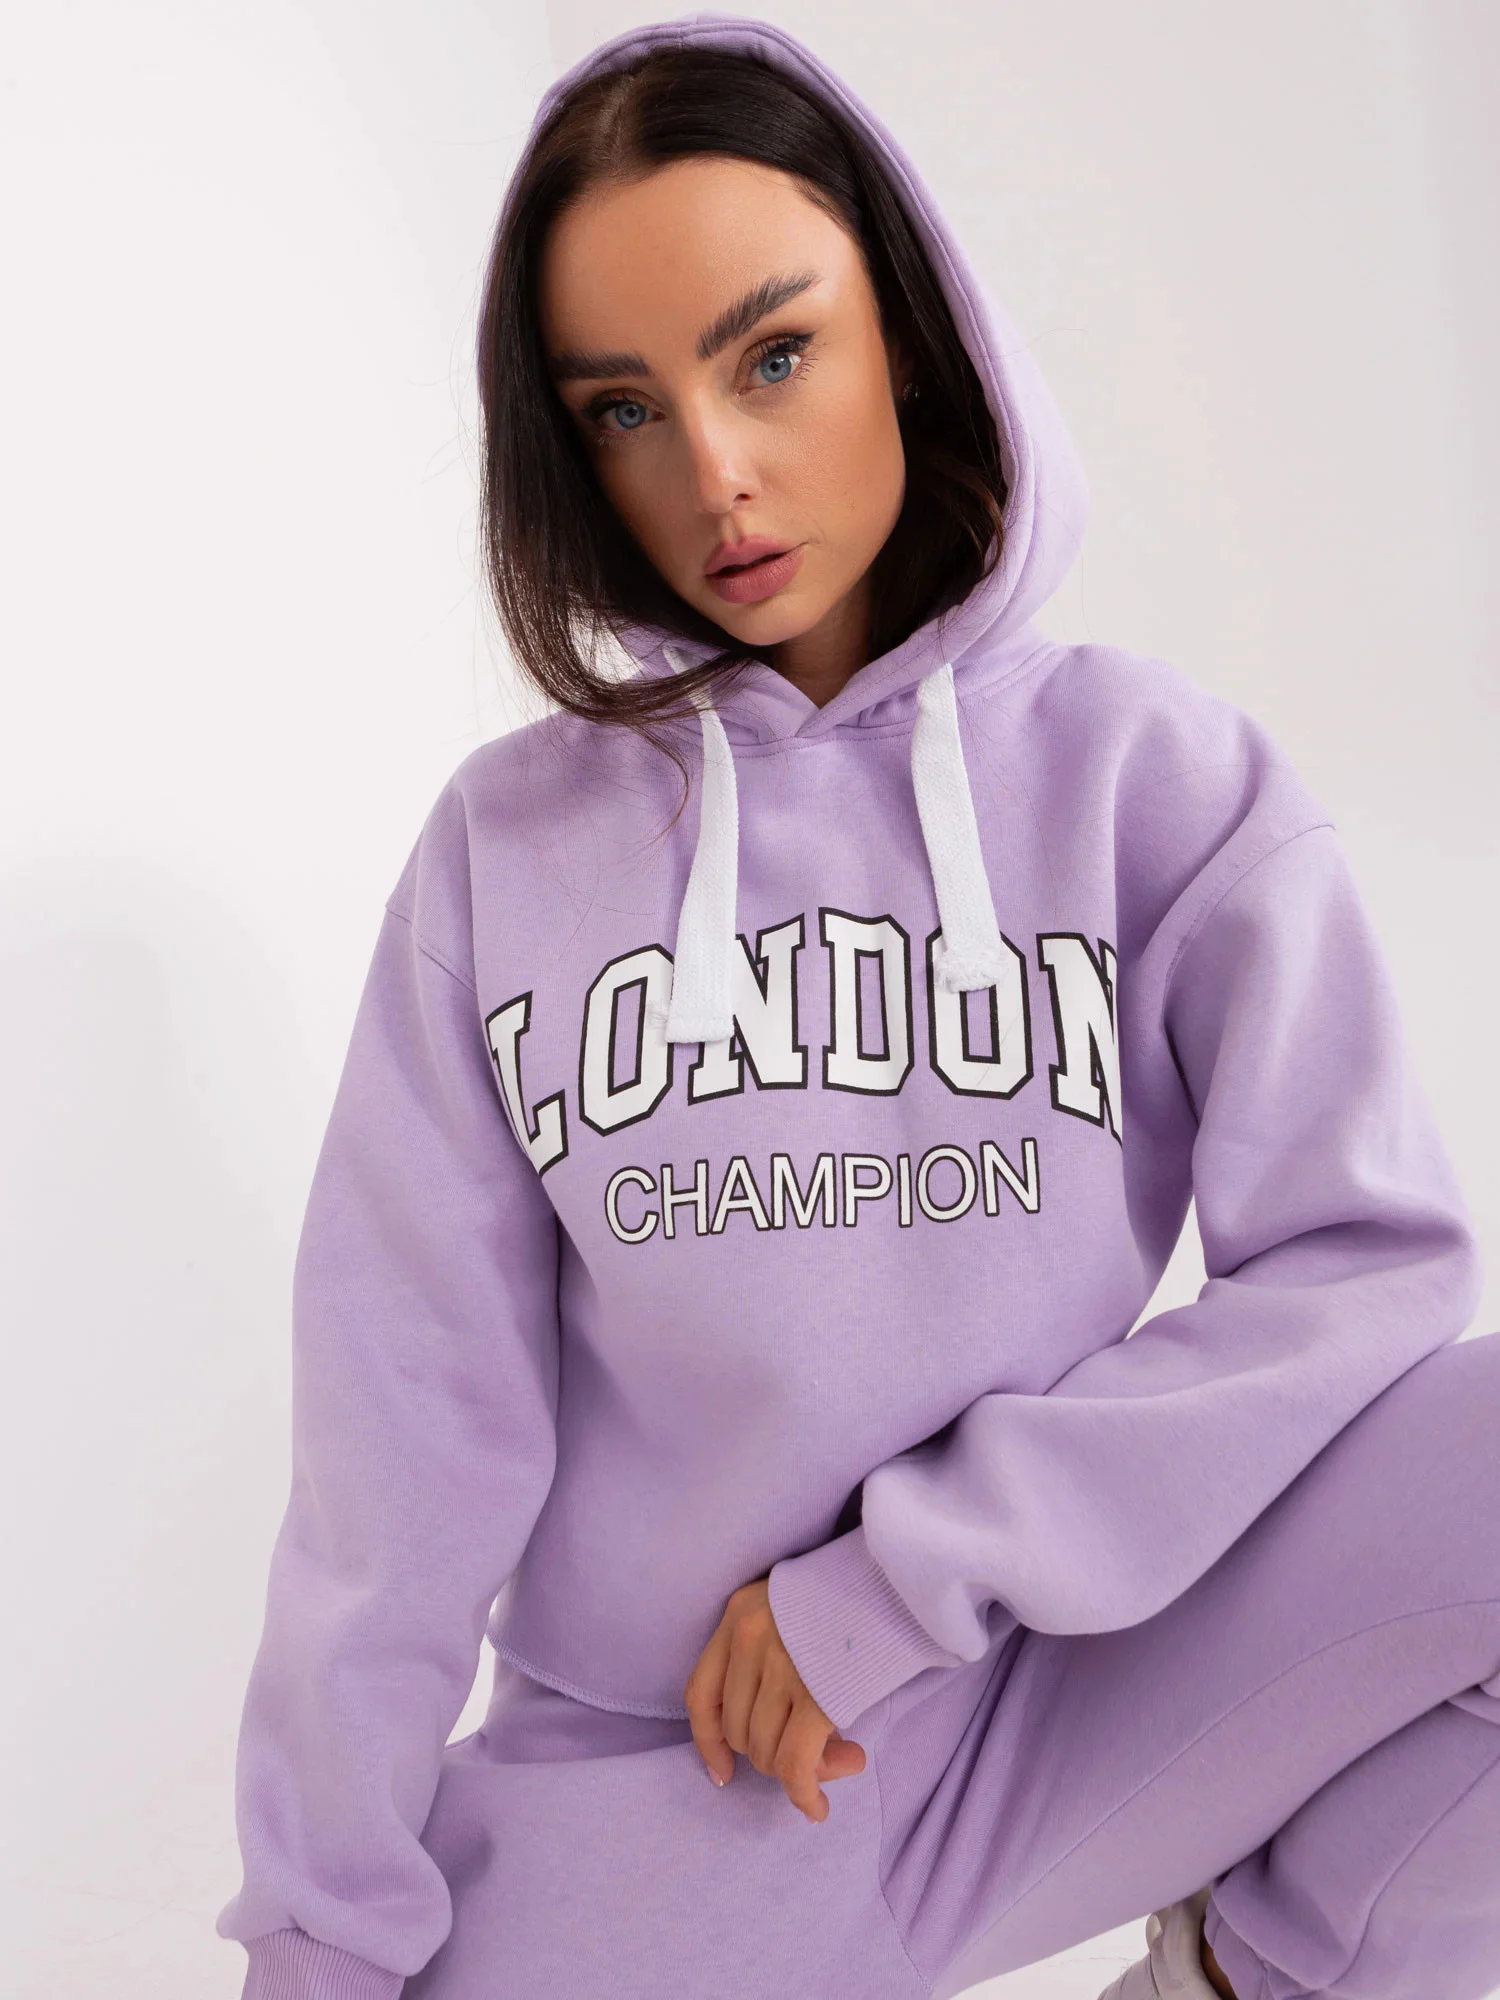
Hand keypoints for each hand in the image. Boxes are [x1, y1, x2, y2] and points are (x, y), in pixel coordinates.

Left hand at [684, 1576, 866, 1821]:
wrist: (901, 1574)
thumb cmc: (856, 1594)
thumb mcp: (797, 1611)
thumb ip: (778, 1665)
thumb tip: (786, 1751)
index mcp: (739, 1613)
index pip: (701, 1692)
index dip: (707, 1741)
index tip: (722, 1771)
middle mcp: (749, 1637)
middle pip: (737, 1729)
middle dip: (771, 1754)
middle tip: (815, 1753)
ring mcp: (780, 1665)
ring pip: (765, 1751)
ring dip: (797, 1771)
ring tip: (840, 1756)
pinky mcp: (816, 1693)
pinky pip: (795, 1765)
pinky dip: (804, 1795)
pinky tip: (818, 1808)